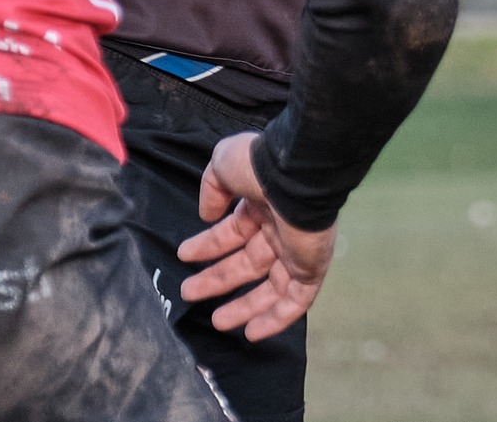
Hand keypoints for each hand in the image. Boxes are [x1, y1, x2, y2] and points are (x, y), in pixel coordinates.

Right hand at [177, 133, 336, 340]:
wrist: (297, 174)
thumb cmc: (259, 166)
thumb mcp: (223, 164)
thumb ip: (212, 188)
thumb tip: (207, 216)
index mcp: (260, 203)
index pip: (232, 231)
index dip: (208, 245)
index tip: (184, 256)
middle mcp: (279, 229)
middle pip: (246, 263)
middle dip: (217, 279)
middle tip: (189, 292)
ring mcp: (297, 251)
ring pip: (270, 287)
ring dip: (243, 306)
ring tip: (217, 322)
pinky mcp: (312, 268)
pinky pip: (296, 300)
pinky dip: (276, 318)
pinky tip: (253, 333)